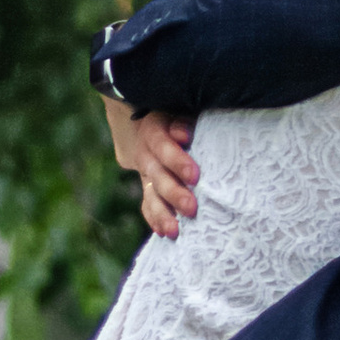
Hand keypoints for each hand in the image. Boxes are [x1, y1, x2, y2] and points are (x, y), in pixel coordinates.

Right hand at [107, 100, 200, 240]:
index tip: (195, 175)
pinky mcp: (148, 183)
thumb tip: (183, 133)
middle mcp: (145, 152)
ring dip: (163, 213)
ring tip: (175, 230)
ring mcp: (145, 170)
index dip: (176, 160)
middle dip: (174, 193)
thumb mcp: (179, 106)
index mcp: (153, 129)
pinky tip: (165, 232)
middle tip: (192, 208)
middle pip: (157, 174)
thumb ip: (183, 119)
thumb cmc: (178, 108)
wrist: (150, 113)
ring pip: (151, 193)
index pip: (162, 145)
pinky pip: (148, 203)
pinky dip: (155, 218)